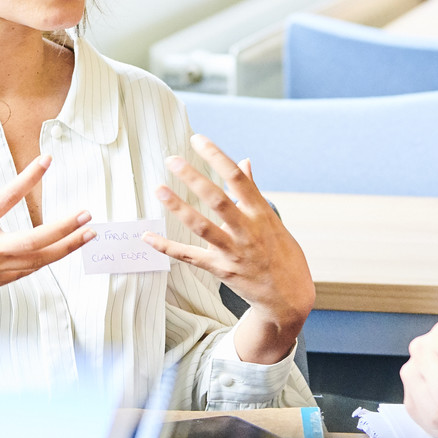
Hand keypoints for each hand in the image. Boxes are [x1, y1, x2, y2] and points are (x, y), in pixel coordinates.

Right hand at [0, 157, 92, 339]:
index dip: (29, 177)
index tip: (47, 161)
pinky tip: (58, 255)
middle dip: (66, 226)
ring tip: (88, 235)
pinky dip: (47, 261)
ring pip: (40, 258)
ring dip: (67, 246)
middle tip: (87, 214)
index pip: (8, 197)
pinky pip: (28, 271)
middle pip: (38, 237)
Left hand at [146, 135, 314, 333]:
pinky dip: (166, 247)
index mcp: (261, 213)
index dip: (217, 156)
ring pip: (202, 226)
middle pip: (217, 199)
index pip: (237, 178)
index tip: (197, 140)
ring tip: (159, 189)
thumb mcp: (273, 221)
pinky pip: (189, 256)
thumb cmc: (282, 254)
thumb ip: (253, 192)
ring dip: (178, 207)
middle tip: (172, 160)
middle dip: (194, 177)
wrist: (290, 297)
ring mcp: (234, 251)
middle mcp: (248, 230)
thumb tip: (245, 161)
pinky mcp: (221, 270)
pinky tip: (147, 237)